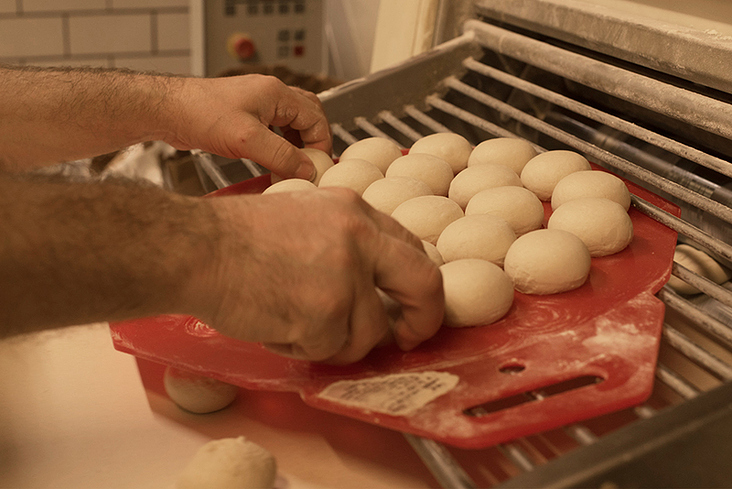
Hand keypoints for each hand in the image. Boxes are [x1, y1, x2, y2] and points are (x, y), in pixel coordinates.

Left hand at [164, 75, 331, 179]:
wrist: (169, 111)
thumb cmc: (201, 114)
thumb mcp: (248, 140)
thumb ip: (282, 156)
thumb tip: (307, 169)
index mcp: (277, 93)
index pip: (316, 117)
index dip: (320, 143)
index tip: (316, 166)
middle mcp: (270, 94)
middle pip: (308, 115)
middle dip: (312, 141)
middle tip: (310, 165)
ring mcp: (257, 103)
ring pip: (291, 121)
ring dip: (296, 143)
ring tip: (293, 165)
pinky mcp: (244, 114)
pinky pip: (273, 127)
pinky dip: (280, 143)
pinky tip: (273, 159)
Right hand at [191, 188, 443, 363]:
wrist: (197, 248)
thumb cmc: (237, 237)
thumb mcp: (306, 217)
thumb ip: (347, 245)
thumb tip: (375, 290)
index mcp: (356, 211)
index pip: (413, 250)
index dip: (418, 286)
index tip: (410, 308)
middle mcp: (359, 238)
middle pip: (424, 285)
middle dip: (422, 321)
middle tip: (406, 339)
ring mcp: (345, 275)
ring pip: (367, 334)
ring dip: (334, 342)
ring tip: (293, 322)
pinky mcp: (325, 312)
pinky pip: (329, 349)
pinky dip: (302, 348)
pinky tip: (276, 325)